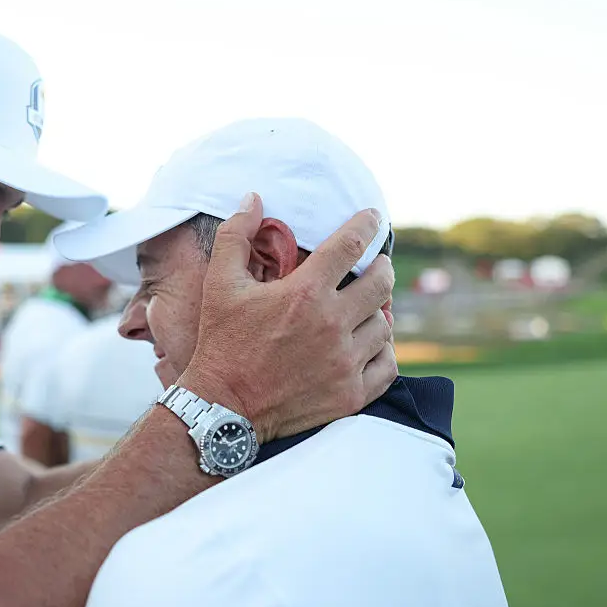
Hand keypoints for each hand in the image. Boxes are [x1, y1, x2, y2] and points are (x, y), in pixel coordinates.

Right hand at [177, 192, 396, 441]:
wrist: (222, 408)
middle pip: (381, 283)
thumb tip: (253, 198)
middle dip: (380, 268)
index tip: (373, 217)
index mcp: (304, 293)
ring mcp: (344, 362)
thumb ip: (235, 235)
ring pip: (385, 325)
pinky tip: (368, 345)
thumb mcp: (219, 283)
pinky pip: (388, 365)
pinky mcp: (350, 394)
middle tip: (373, 268)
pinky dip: (382, 351)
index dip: (367, 223)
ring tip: (363, 310)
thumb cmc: (221, 342)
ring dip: (377, 312)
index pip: (351, 244)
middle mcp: (331, 324)